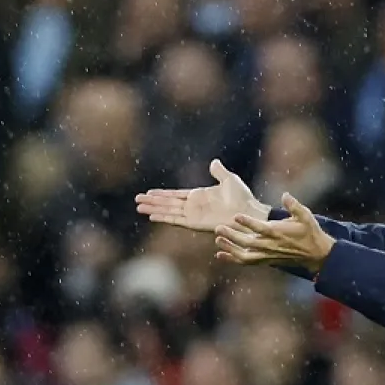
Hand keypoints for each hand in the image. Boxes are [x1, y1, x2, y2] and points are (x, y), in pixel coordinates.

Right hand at [136, 159, 268, 232]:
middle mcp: (193, 206)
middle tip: (137, 200)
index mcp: (199, 195)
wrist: (247, 211)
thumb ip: (218, 172)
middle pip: (167, 203)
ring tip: (139, 208)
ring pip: (168, 211)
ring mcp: (193, 215)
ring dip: (153, 209)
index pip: (175, 195)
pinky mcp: (195, 223)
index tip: (149, 192)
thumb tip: (214, 162)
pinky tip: (152, 217)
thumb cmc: (242, 198)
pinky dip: (163, 218)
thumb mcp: (229, 179)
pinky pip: (175, 219)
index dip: (162, 194)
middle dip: (152, 201)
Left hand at [214, 193, 334, 271]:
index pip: (261, 228)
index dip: (248, 223)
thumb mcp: (306, 216)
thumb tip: (285, 195)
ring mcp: (267, 254)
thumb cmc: (309, 232)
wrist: (315, 254)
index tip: (236, 216)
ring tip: (218, 240)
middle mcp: (271, 245)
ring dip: (230, 248)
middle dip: (232, 236)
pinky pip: (247, 262)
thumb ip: (294, 205)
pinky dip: (233, 259)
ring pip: (245, 255)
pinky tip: (220, 254)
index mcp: (279, 232)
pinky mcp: (266, 260)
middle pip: (248, 242)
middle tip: (218, 228)